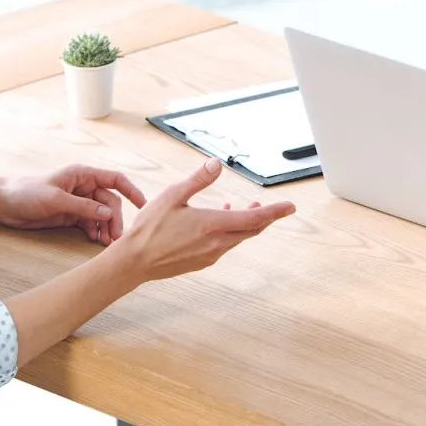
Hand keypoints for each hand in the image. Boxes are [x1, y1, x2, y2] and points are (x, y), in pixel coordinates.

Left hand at [0, 166, 147, 243]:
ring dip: (106, 228)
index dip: (131, 190)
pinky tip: (96, 240)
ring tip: (106, 243)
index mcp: (82, 175)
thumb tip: (109, 214)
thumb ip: (83, 207)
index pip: (115, 179)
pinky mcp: (72, 215)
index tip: (143, 205)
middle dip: (115, 219)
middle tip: (115, 238)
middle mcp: (84, 187)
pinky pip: (91, 223)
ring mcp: (79, 202)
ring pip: (102, 215)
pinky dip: (96, 231)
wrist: (4, 204)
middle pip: (110, 202)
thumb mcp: (56, 199)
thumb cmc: (27, 193)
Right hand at [115, 159, 295, 280]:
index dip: (274, 212)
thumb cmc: (150, 229)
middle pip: (251, 230)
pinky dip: (230, 232)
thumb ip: (198, 180)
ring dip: (246, 224)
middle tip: (272, 207)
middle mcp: (216, 243)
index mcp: (212, 226)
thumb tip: (216, 164)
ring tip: (244, 208)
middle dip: (263, 217)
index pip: (254, 218)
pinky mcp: (202, 261)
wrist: (134, 262)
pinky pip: (225, 245)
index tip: (290, 207)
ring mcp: (210, 255)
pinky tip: (218, 222)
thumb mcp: (172, 196)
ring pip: (238, 238)